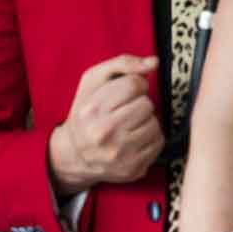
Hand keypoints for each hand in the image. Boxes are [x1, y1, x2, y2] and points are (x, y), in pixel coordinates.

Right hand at [46, 55, 163, 195]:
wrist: (74, 155)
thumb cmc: (86, 114)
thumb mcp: (92, 82)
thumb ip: (122, 64)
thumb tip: (154, 63)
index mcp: (92, 110)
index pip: (134, 84)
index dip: (135, 85)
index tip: (126, 93)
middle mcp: (104, 133)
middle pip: (146, 105)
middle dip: (139, 104)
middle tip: (126, 111)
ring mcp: (119, 153)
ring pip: (155, 124)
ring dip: (146, 121)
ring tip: (130, 125)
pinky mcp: (132, 168)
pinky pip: (158, 142)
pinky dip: (150, 138)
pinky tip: (135, 138)